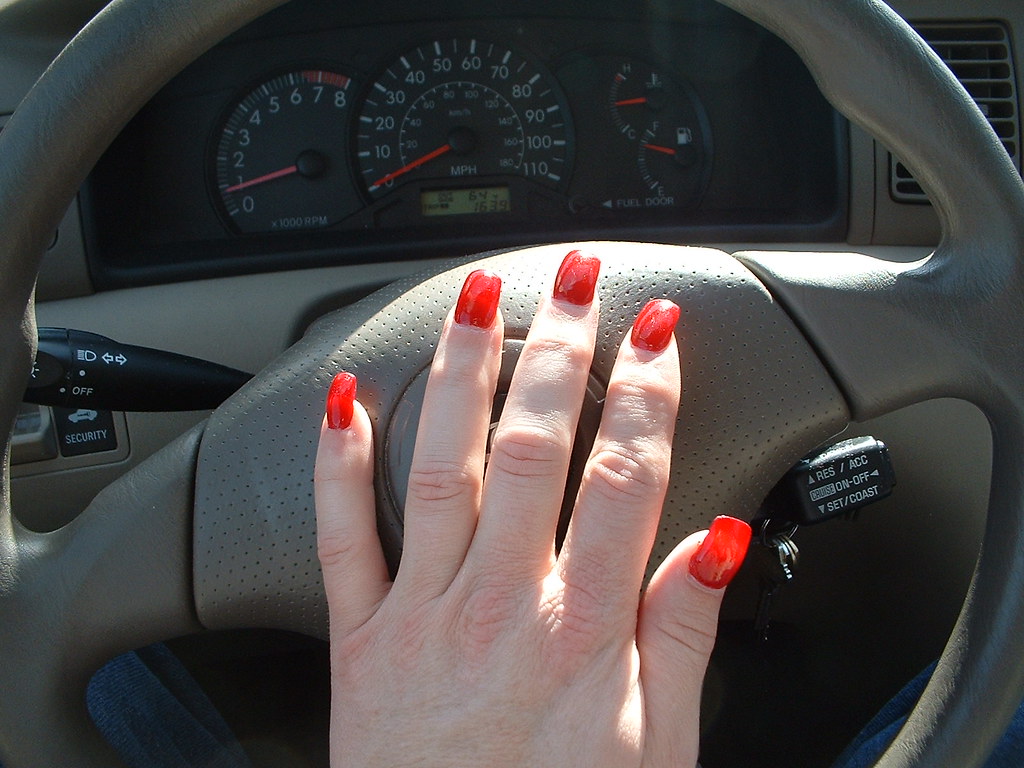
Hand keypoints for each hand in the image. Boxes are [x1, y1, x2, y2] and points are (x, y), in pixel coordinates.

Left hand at [314, 250, 751, 767]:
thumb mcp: (659, 750)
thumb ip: (684, 636)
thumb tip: (718, 545)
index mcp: (584, 631)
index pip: (627, 478)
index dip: (647, 393)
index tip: (657, 332)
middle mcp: (501, 605)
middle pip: (536, 448)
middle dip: (561, 350)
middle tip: (575, 281)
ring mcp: (422, 614)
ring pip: (441, 466)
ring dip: (461, 373)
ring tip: (476, 300)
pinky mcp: (357, 639)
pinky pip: (339, 537)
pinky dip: (337, 465)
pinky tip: (346, 402)